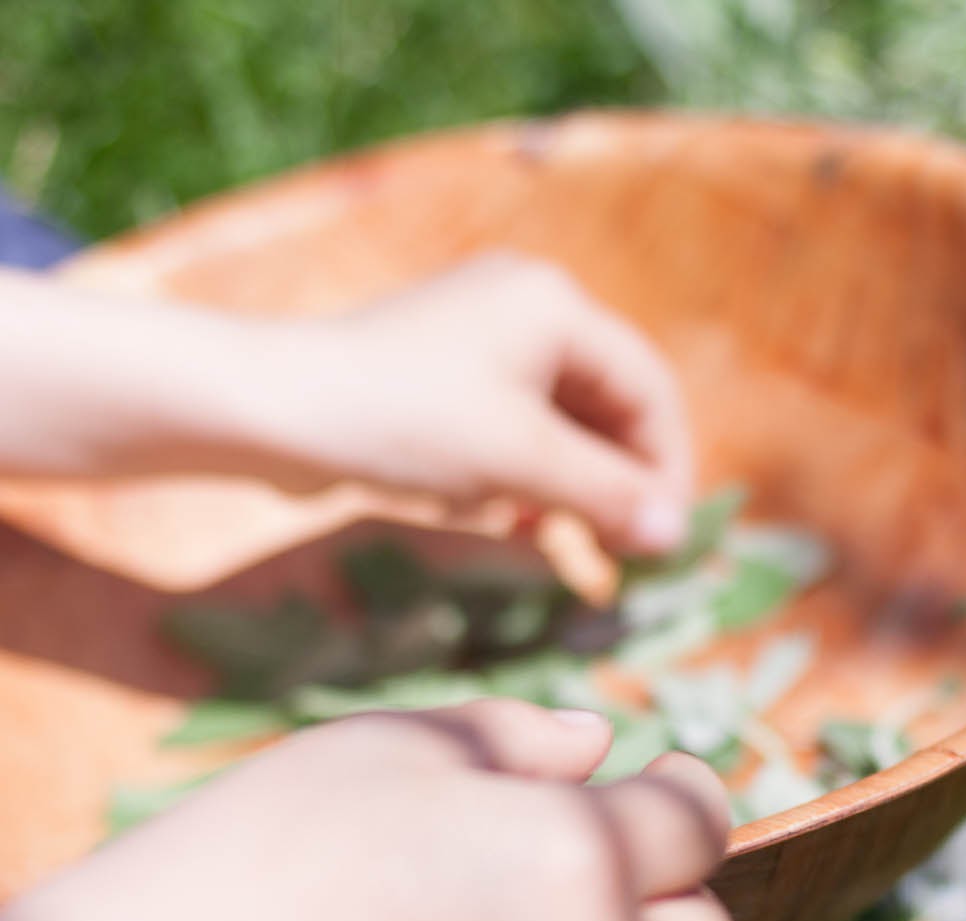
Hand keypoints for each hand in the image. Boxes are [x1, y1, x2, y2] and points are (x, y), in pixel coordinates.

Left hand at [251, 252, 692, 554]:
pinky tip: (518, 525)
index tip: (669, 538)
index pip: (648, 388)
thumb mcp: (520, 461)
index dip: (668, 467)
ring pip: (561, 425)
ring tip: (578, 548)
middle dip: (620, 483)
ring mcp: (483, 343)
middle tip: (628, 553)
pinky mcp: (446, 380)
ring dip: (575, 488)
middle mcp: (526, 311)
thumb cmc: (406, 422)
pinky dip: (528, 480)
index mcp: (556, 307)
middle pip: (607, 406)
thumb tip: (679, 536)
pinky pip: (514, 432)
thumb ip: (608, 496)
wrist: (270, 411)